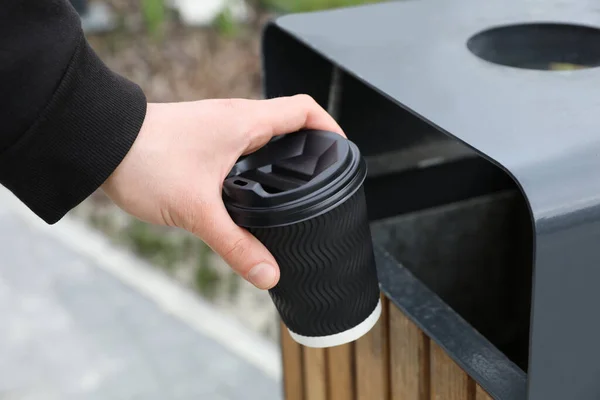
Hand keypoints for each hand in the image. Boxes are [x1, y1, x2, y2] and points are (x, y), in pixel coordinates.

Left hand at [101, 95, 344, 288]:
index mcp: (245, 122)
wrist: (99, 143)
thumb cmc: (146, 160)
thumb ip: (235, 246)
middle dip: (310, 149)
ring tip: (294, 190)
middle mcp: (235, 120)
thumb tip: (269, 275)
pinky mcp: (202, 141)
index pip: (304, 109)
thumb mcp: (197, 210)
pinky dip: (255, 166)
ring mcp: (217, 129)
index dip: (330, 126)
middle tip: (322, 180)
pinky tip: (251, 195)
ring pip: (263, 138)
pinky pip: (241, 148)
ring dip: (281, 158)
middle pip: (289, 125)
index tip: (343, 153)